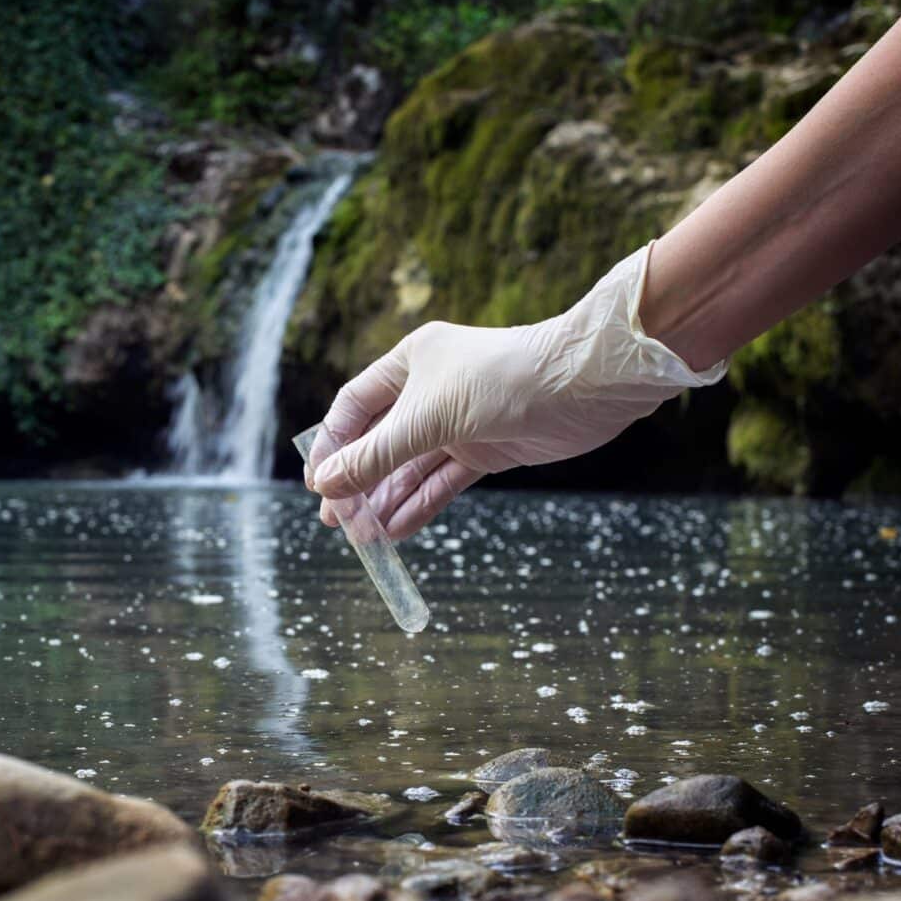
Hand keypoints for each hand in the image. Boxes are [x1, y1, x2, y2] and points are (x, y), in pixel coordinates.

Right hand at [308, 243, 726, 538]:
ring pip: (410, 467)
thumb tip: (326, 485)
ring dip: (387, 500)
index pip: (354, 407)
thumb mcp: (427, 419)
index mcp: (411, 362)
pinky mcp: (487, 450)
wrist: (582, 385)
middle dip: (358, 482)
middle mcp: (431, 390)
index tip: (318, 485)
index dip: (332, 445)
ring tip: (364, 537)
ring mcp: (460, 422)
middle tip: (337, 522)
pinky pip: (442, 482)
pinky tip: (396, 531)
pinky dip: (420, 505)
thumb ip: (375, 455)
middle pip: (380, 441)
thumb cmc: (501, 380)